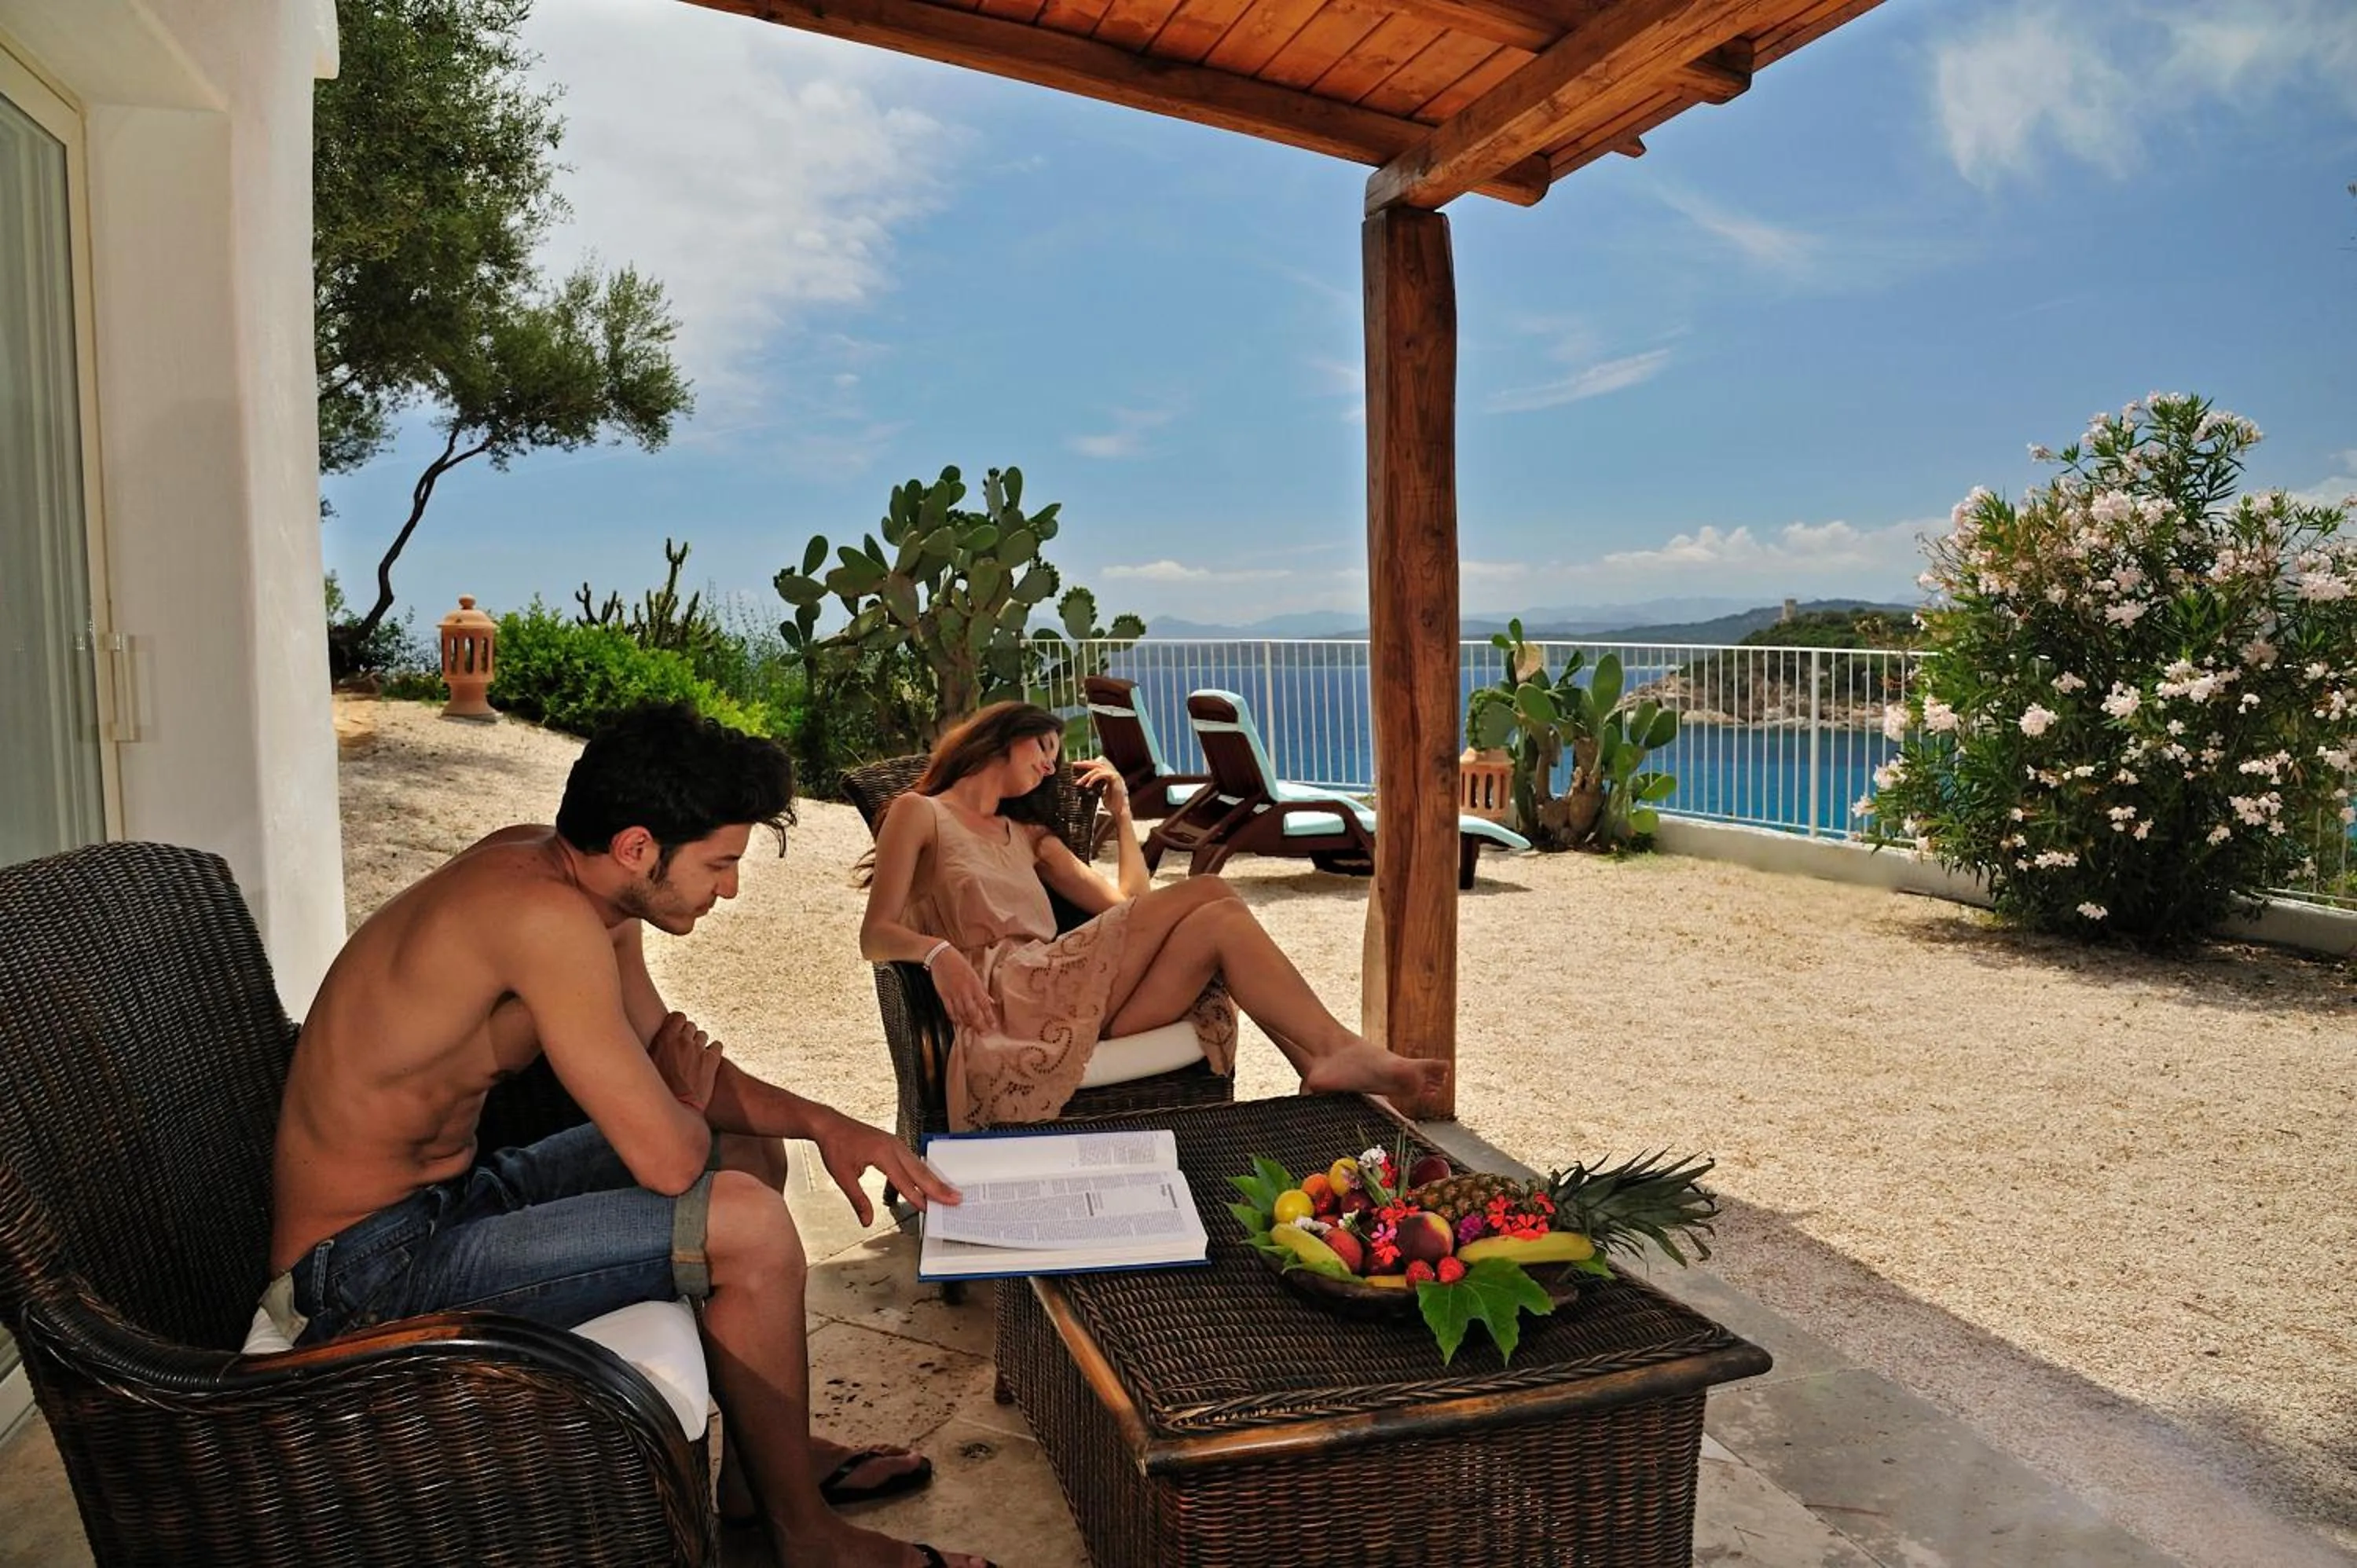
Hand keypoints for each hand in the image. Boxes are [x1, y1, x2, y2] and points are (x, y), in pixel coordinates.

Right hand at [649, 1011, 724, 1113]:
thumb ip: (651, 1050)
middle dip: (688, 1035)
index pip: (677, 1016)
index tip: (676, 1032)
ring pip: (703, 1035)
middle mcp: (682, 1040)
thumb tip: (641, 1046)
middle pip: (691, 1026)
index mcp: (664, 1039)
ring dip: (699, 1044)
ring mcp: (698, 1049)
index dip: (678, 1024)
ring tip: (694, 1059)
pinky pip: (717, 1046)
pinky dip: (713, 1052)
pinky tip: (708, 1062)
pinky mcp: (712, 1060)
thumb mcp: (645, 1066)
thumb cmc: (657, 1092)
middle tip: (683, 1050)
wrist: (677, 1110)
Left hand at [815, 1111, 960, 1221]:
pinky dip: (924, 1172)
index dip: (917, 1197)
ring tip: (948, 1192)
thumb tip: (866, 1220)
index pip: (903, 1180)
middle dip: (938, 1187)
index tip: (929, 1209)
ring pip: (919, 1165)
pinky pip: (913, 1160)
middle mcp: (893, 1146)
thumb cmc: (835, 1146)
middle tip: (954, 1199)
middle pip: (920, 1171)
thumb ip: (858, 1200)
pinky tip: (929, 1181)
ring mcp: (895, 1143)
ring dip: (934, 1180)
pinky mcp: (894, 1144)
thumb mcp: (842, 1177)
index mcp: (882, 1153)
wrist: (830, 1125)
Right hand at [927, 947, 998, 1033]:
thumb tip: (989, 1001)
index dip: (989, 1017)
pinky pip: (950, 1011)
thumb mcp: (974, 974)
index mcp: (975, 984)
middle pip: (973, 1013)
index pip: (985, 1004)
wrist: (942, 956)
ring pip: (961, 1014)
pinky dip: (955, 1018)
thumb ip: (980, 989)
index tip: (994, 1026)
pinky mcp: (944, 995)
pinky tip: (958, 1023)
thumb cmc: (959, 963)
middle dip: (979, 1025)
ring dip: (967, 1023)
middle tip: (983, 1033)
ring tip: (971, 1030)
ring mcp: (954, 993)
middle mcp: (965, 991)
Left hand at [1073, 756, 1130, 818]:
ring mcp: (1115, 774)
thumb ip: (1094, 786)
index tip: (1077, 765)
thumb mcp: (1099, 792)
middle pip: (1097, 763)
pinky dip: (1093, 779)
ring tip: (1078, 783)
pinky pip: (1102, 775)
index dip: (1088, 763)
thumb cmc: (1111, 804)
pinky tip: (1087, 785)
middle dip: (1085, 764)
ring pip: (1098, 769)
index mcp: (1110, 775)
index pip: (1098, 765)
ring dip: (1086, 775)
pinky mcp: (1115, 778)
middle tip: (1074, 764)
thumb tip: (1082, 784)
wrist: (1120, 811)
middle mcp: (1113, 773)